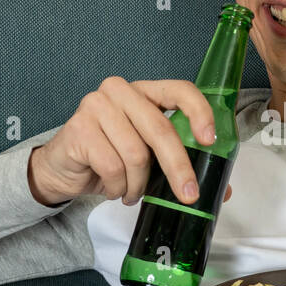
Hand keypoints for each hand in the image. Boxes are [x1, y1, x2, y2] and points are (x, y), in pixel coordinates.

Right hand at [27, 77, 233, 206]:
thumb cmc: (110, 158)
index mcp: (145, 91)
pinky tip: (112, 189)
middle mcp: (121, 91)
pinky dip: (117, 187)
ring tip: (132, 192)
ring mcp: (97, 106)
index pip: (180, 90)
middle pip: (161, 130)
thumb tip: (222, 190)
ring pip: (136, 155)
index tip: (209, 141)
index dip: (199, 113)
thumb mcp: (150, 158)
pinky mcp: (79, 128)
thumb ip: (182, 164)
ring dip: (138, 184)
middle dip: (178, 168)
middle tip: (188, 195)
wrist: (63, 169)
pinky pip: (112, 167)